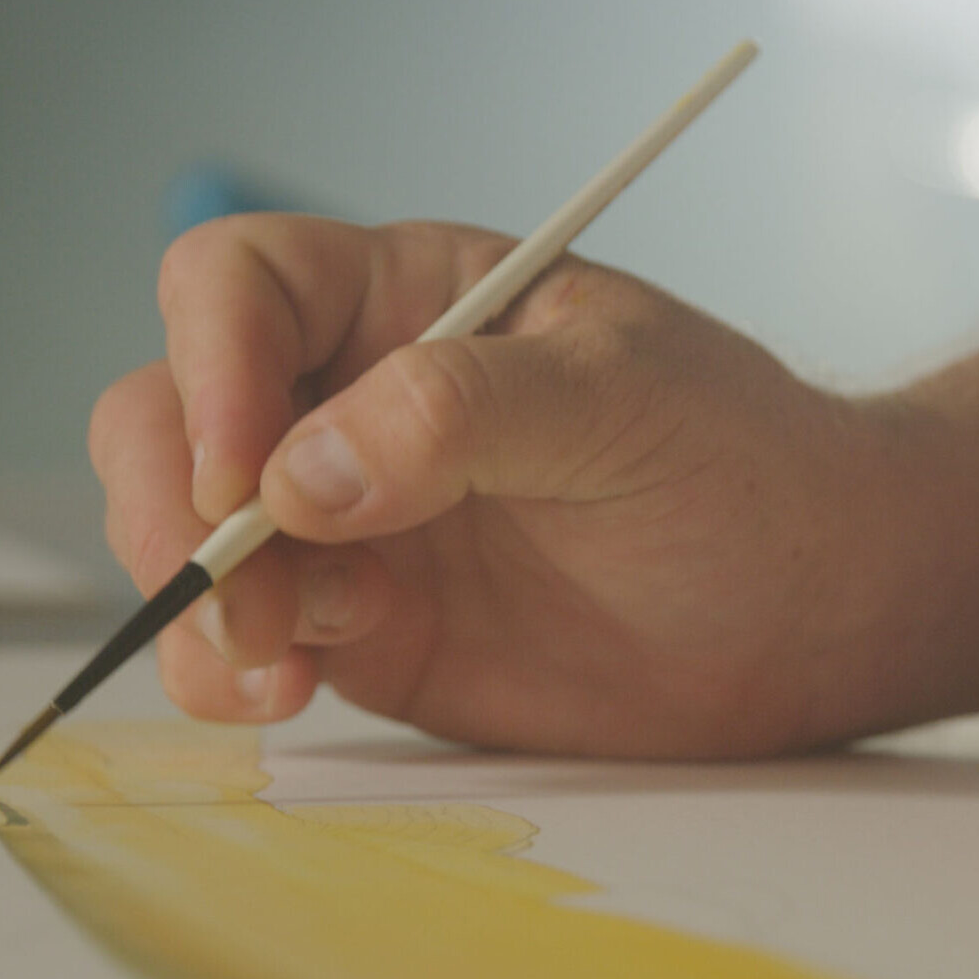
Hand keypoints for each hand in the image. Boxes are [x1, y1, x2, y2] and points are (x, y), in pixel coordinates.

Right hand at [90, 215, 978, 756]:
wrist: (804, 605)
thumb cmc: (741, 462)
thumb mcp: (620, 397)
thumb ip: (462, 415)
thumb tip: (297, 475)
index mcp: (417, 299)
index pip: (244, 286)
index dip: (212, 362)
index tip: (246, 471)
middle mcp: (358, 397)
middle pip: (176, 409)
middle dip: (174, 498)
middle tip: (228, 584)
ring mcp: (354, 516)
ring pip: (191, 532)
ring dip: (194, 599)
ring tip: (276, 665)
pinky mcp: (368, 621)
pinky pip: (248, 637)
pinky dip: (229, 668)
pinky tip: (288, 691)